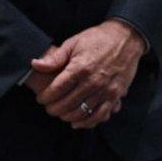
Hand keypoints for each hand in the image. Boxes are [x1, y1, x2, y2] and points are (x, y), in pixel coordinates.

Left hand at [31, 20, 145, 128]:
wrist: (126, 38)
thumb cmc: (97, 39)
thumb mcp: (74, 43)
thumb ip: (55, 58)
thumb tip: (35, 65)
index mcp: (80, 68)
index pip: (57, 89)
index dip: (46, 97)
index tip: (40, 99)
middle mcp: (92, 81)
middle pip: (67, 104)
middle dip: (54, 109)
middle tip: (49, 108)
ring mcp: (105, 90)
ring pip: (82, 112)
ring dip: (68, 116)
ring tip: (61, 114)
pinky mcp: (115, 95)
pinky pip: (100, 115)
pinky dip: (87, 122)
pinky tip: (78, 122)